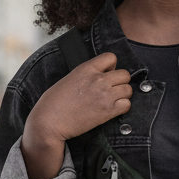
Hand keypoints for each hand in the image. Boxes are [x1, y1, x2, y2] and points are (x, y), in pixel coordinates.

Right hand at [21, 52, 131, 178]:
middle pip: (124, 74)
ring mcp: (105, 95)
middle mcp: (98, 79)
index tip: (106, 74)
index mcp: (86, 68)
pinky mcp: (108, 111)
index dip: (111, 66)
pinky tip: (113, 110)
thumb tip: (99, 76)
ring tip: (112, 100)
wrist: (50, 121)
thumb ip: (87, 74)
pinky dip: (122, 107)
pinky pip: (127, 105)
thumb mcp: (70, 78)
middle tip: (111, 89)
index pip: (111, 57)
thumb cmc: (54, 102)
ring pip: (128, 89)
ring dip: (123, 95)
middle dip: (120, 82)